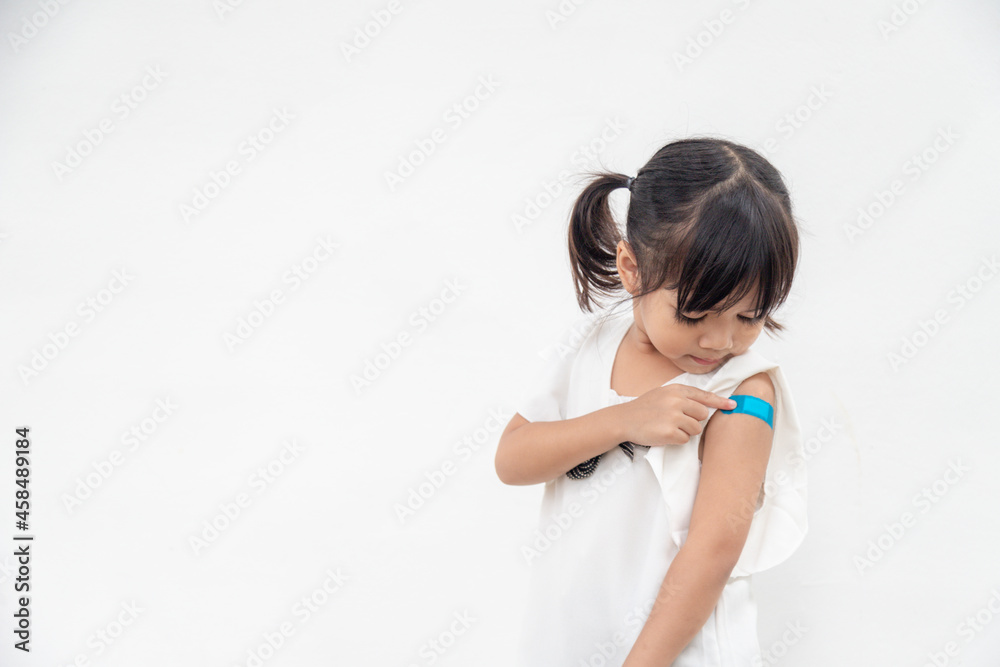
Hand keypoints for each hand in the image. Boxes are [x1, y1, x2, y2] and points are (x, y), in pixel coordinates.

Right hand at [617, 384, 736, 446]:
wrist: (624, 419)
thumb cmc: (644, 408)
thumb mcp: (662, 394)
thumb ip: (682, 396)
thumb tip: (705, 403)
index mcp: (676, 390)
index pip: (704, 395)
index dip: (720, 401)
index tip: (733, 405)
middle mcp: (676, 401)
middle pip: (703, 414)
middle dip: (694, 420)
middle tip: (678, 421)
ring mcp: (673, 416)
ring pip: (696, 429)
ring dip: (686, 431)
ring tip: (669, 427)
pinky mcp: (669, 432)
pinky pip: (685, 439)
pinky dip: (677, 439)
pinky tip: (664, 434)